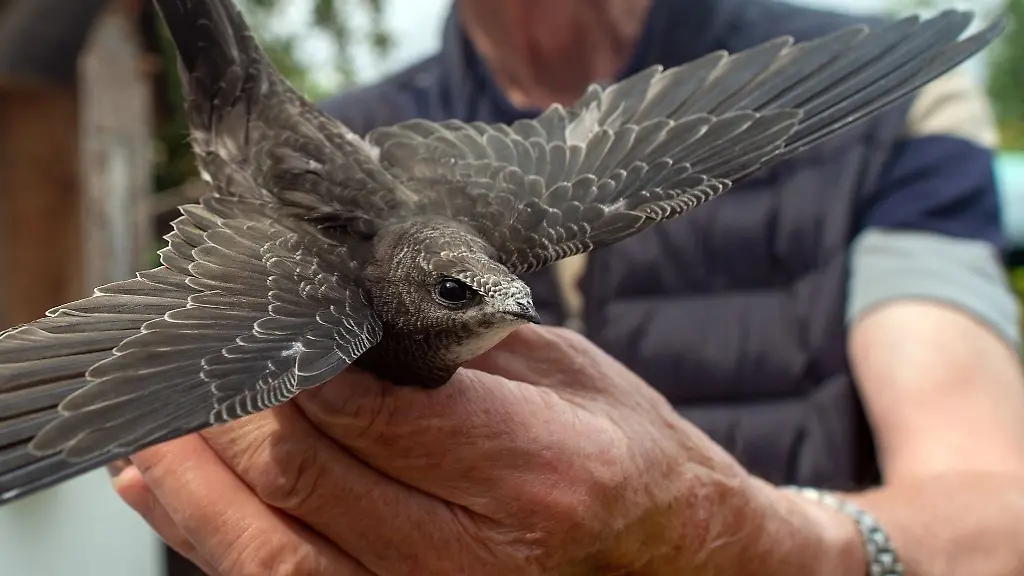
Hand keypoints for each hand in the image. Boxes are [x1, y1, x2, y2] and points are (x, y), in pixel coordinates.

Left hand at [113, 325, 847, 574]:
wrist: (683, 561)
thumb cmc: (636, 457)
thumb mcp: (570, 375)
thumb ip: (457, 347)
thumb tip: (347, 309)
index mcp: (544, 473)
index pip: (378, 410)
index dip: (295, 360)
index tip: (251, 313)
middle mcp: (489, 561)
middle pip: (313, 477)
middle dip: (236, 409)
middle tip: (196, 351)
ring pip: (277, 551)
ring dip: (199, 482)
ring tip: (157, 422)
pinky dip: (215, 539)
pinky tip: (173, 490)